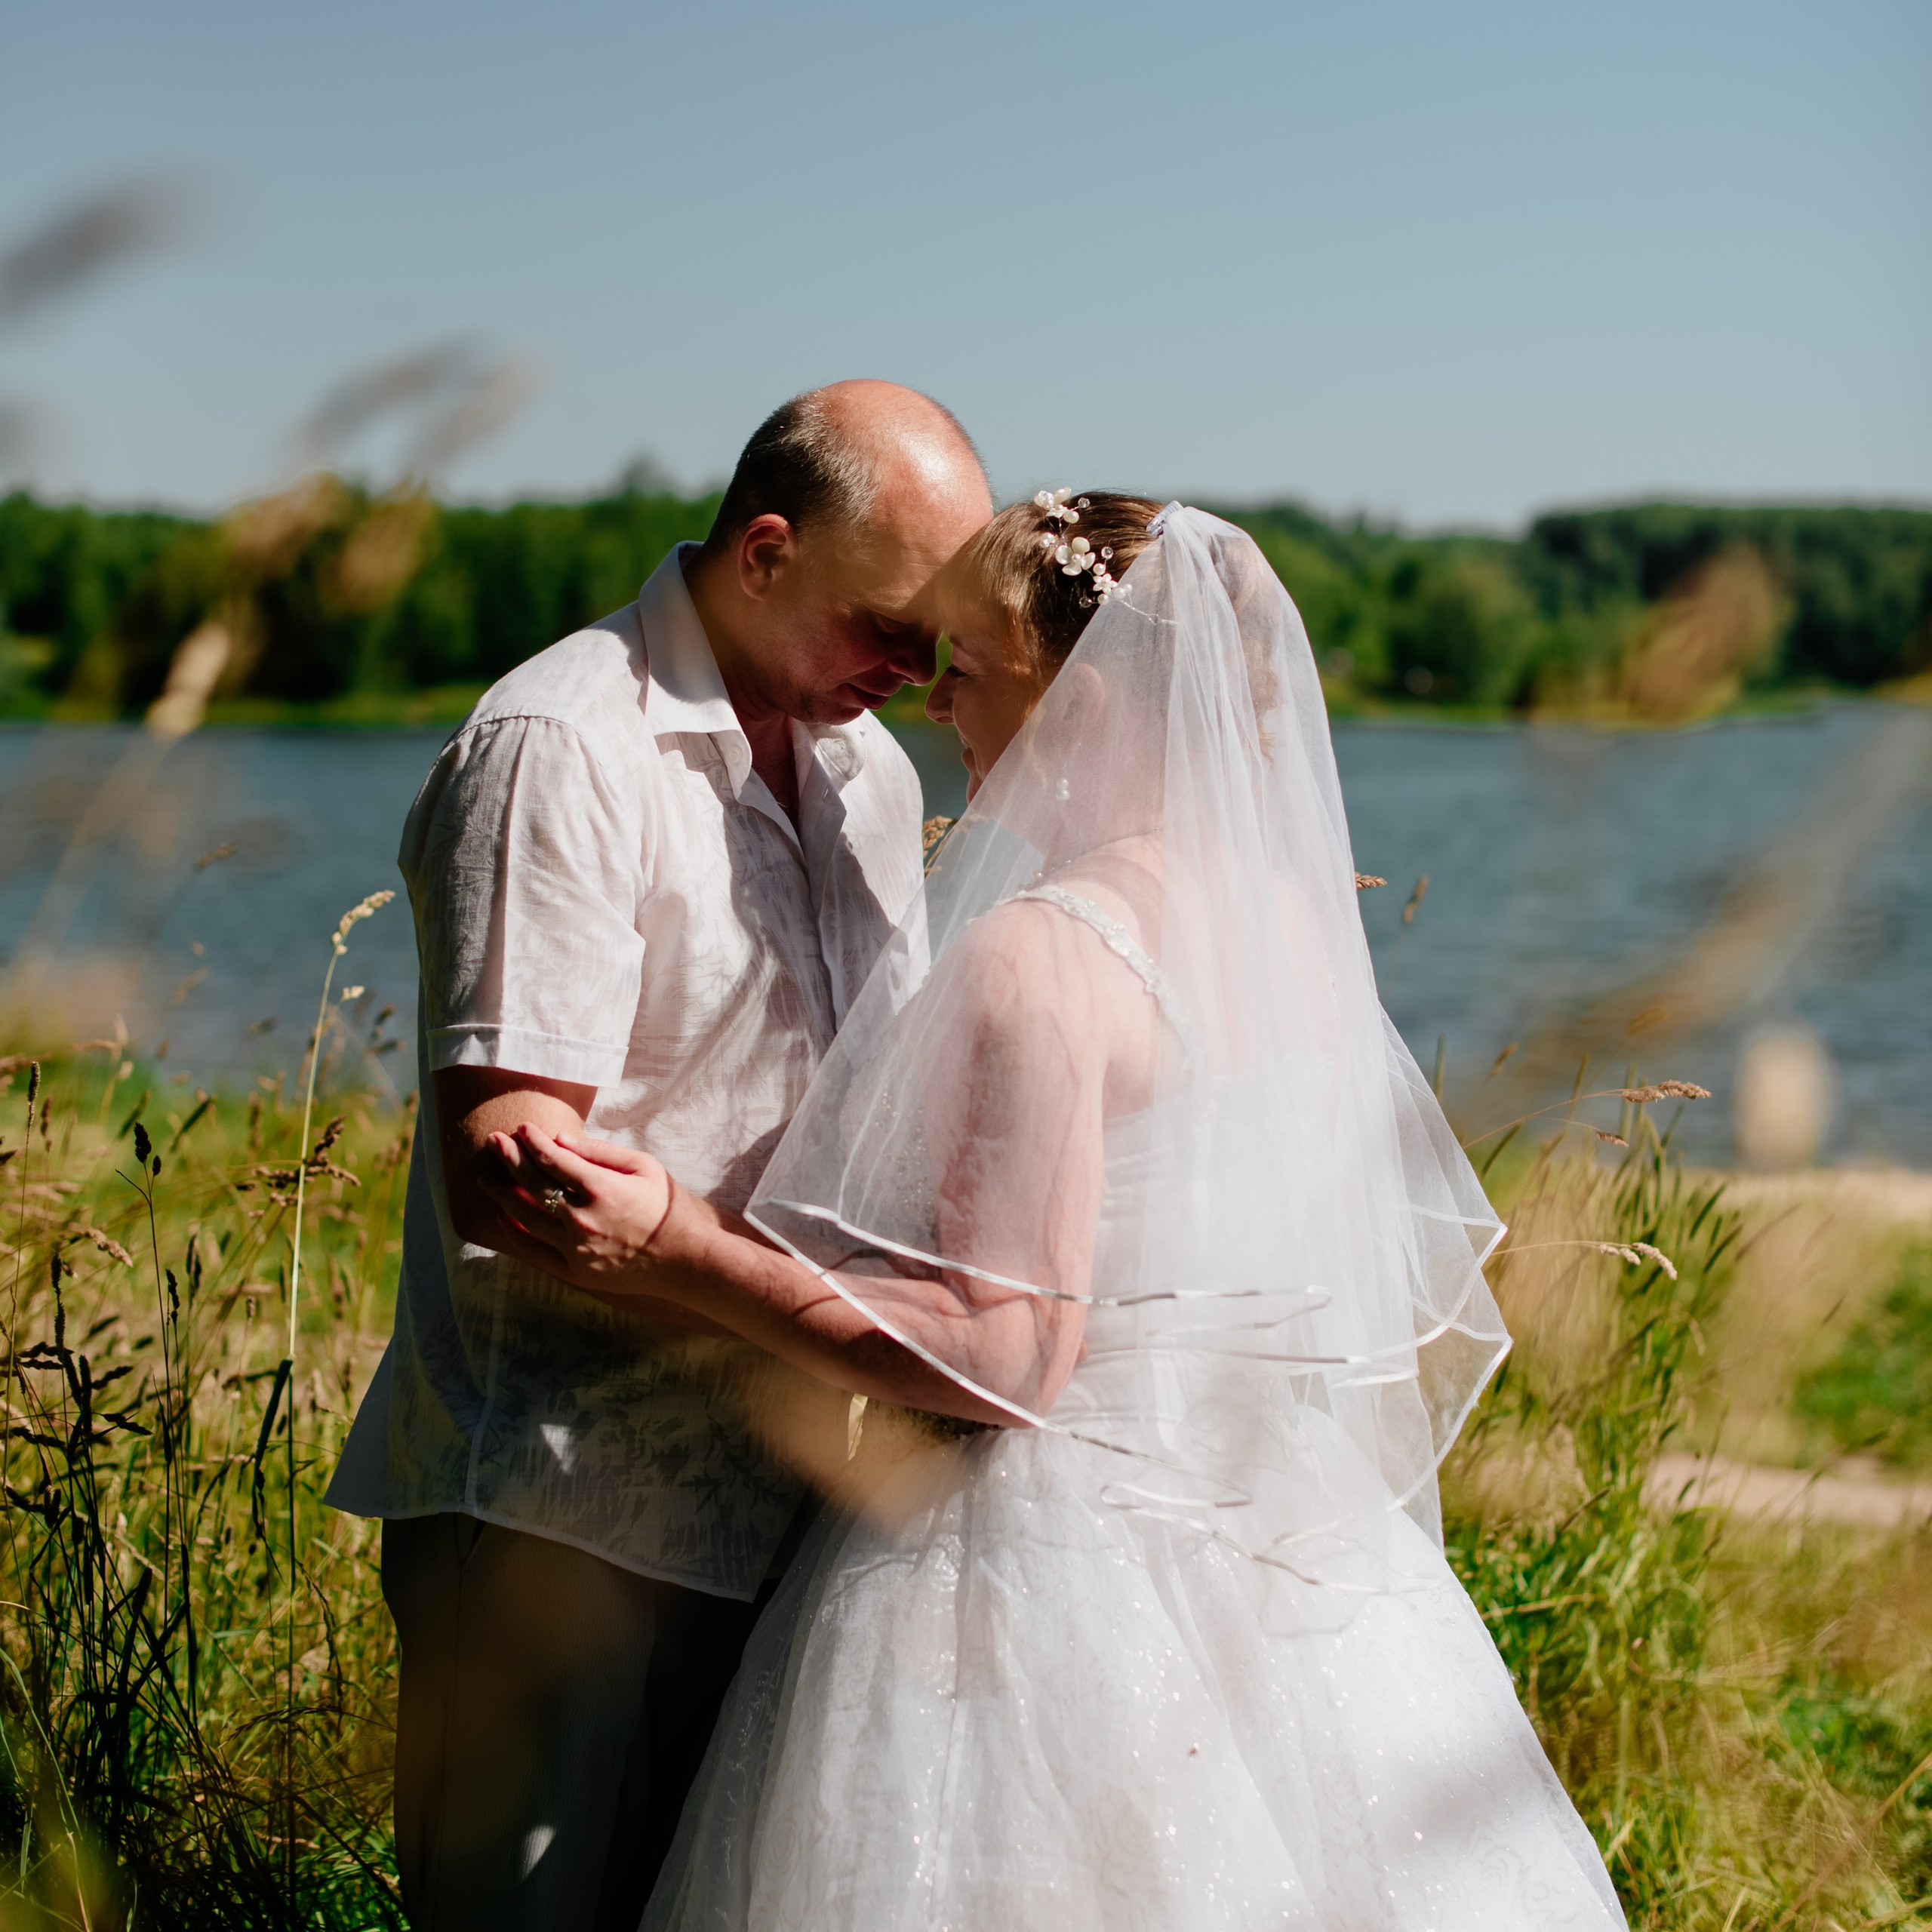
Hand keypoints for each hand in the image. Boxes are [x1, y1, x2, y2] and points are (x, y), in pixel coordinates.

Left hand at [476, 1124, 686, 1306]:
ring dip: (502, 1195)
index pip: (553, 1159)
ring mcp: (575, 1248)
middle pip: (533, 1184)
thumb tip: (559, 1139)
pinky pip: (533, 1251)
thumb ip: (599, 1152)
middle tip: (493, 1140)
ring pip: (525, 1218)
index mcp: (602, 1188)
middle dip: (510, 1158)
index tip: (521, 1128)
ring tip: (486, 1178)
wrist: (682, 1257)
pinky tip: (503, 1217)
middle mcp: (583, 1219)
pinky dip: (514, 1233)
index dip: (533, 1141)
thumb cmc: (664, 1205)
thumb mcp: (643, 1166)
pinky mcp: (574, 1272)